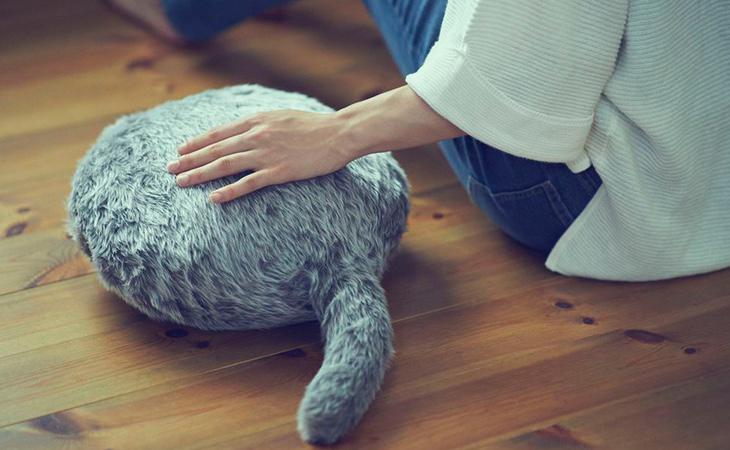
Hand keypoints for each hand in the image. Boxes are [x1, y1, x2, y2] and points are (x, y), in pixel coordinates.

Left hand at [167, 109, 354, 202]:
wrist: (339, 133)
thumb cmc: (313, 125)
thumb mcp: (281, 116)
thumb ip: (260, 123)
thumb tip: (242, 131)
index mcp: (256, 120)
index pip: (218, 133)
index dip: (196, 143)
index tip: (179, 150)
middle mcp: (256, 135)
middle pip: (215, 150)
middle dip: (189, 160)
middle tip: (170, 169)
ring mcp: (267, 154)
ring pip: (225, 165)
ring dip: (200, 174)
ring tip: (181, 182)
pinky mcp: (279, 171)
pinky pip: (248, 183)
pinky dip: (229, 191)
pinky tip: (213, 199)